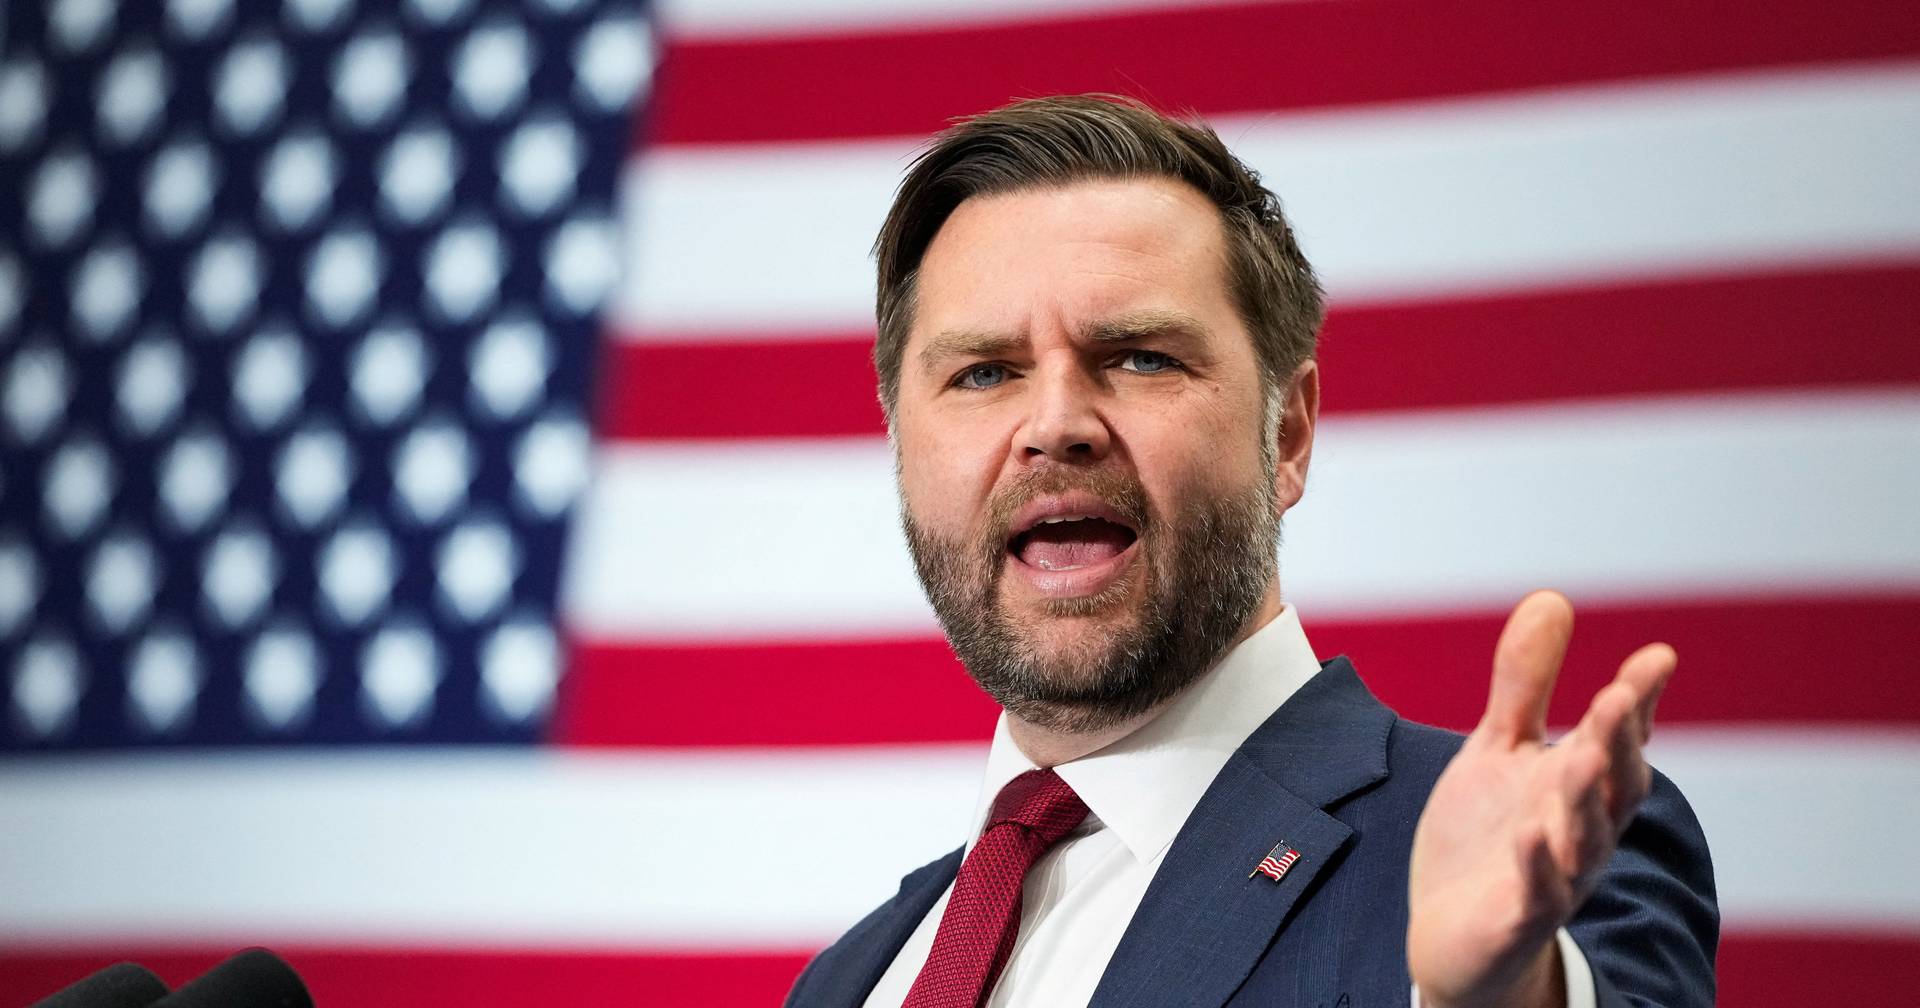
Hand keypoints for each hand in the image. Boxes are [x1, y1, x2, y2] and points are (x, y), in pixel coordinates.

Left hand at [1407, 591, 1673, 1007]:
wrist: (1455, 935)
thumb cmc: (1487, 839)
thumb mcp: (1499, 750)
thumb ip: (1525, 684)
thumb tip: (1551, 598)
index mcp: (1579, 785)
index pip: (1619, 737)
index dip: (1641, 700)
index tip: (1658, 657)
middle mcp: (1579, 830)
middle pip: (1614, 786)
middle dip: (1619, 743)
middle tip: (1619, 697)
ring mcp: (1554, 877)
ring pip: (1584, 840)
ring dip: (1586, 800)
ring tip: (1583, 756)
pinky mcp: (1518, 918)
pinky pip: (1536, 896)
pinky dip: (1536, 867)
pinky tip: (1527, 835)